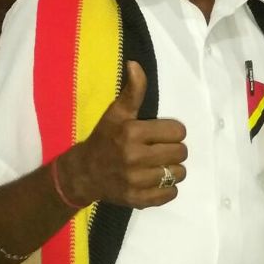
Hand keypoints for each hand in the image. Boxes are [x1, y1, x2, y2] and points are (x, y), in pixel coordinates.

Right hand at [58, 61, 187, 208]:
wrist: (83, 174)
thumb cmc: (103, 139)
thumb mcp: (116, 113)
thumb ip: (133, 90)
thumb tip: (135, 64)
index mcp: (132, 133)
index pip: (178, 131)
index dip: (171, 132)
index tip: (159, 134)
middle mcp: (134, 157)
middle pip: (181, 153)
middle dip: (173, 150)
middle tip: (159, 150)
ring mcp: (136, 181)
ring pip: (178, 174)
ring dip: (171, 170)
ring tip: (157, 166)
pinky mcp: (138, 199)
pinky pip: (170, 194)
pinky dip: (167, 188)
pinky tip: (155, 180)